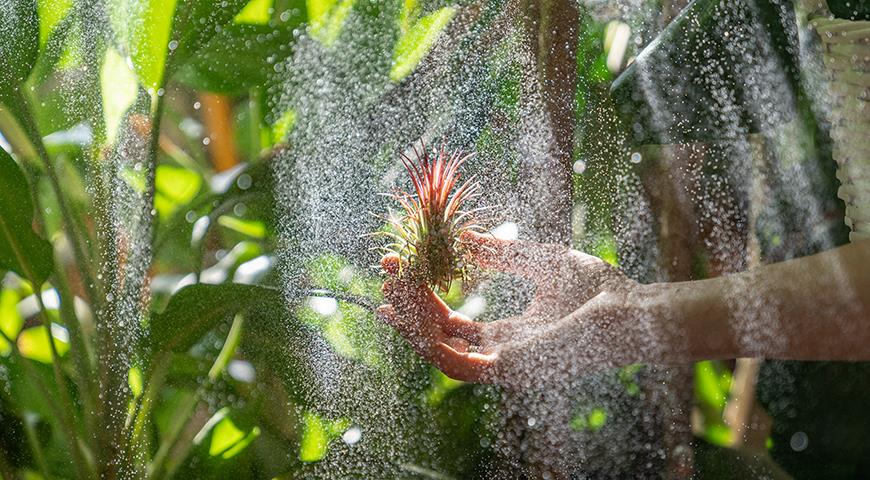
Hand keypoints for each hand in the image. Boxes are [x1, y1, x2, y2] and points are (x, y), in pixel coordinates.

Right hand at [377, 231, 641, 384]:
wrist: (632, 309)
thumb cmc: (598, 288)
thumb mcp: (539, 261)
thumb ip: (501, 254)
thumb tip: (463, 237)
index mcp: (510, 336)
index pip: (452, 323)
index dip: (422, 298)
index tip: (398, 267)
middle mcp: (502, 356)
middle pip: (439, 337)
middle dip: (408, 306)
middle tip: (386, 274)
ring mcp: (504, 367)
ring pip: (440, 351)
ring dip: (411, 321)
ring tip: (393, 285)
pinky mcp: (510, 371)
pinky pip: (457, 363)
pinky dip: (430, 340)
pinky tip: (413, 310)